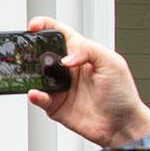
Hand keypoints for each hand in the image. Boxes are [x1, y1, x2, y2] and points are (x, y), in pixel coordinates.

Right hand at [25, 15, 149, 147]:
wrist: (122, 125)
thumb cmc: (123, 94)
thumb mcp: (113, 63)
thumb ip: (89, 51)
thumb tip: (65, 57)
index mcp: (82, 54)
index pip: (61, 34)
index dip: (45, 26)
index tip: (34, 25)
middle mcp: (68, 69)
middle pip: (43, 54)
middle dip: (32, 50)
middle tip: (26, 51)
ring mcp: (60, 87)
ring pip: (37, 76)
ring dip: (30, 74)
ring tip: (30, 74)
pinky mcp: (55, 105)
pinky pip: (40, 98)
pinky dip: (35, 95)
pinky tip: (38, 93)